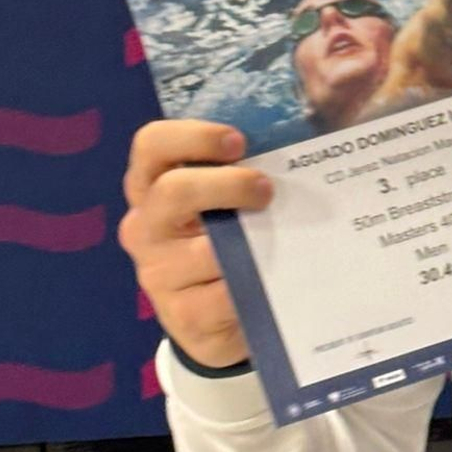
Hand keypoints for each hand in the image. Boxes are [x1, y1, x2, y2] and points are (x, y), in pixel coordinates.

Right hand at [119, 119, 272, 368]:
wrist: (219, 320)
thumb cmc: (228, 242)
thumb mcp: (224, 203)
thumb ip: (243, 168)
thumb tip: (306, 130)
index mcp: (152, 187)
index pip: (151, 145)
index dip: (193, 137)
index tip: (238, 142)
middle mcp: (145, 226)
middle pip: (173, 191)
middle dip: (228, 184)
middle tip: (266, 190)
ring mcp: (158, 273)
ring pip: (204, 250)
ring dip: (250, 240)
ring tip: (281, 237)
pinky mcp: (182, 315)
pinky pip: (225, 294)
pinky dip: (254, 284)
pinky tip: (274, 278)